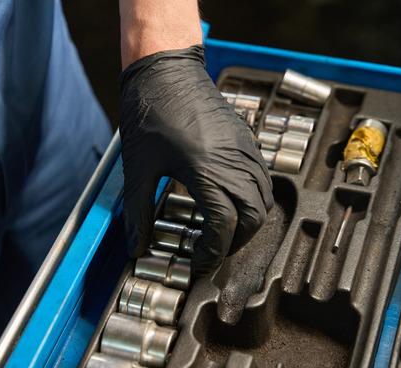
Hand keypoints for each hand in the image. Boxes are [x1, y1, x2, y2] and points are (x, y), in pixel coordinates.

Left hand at [119, 45, 273, 275]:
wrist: (166, 70)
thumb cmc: (149, 113)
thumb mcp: (137, 168)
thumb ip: (137, 213)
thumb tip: (136, 248)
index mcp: (205, 169)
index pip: (224, 226)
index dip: (212, 253)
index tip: (197, 263)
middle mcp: (232, 160)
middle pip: (253, 218)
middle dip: (234, 243)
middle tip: (210, 251)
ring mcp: (245, 148)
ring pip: (264, 199)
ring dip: (247, 222)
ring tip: (220, 231)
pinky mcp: (247, 140)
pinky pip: (263, 178)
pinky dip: (253, 199)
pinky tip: (227, 202)